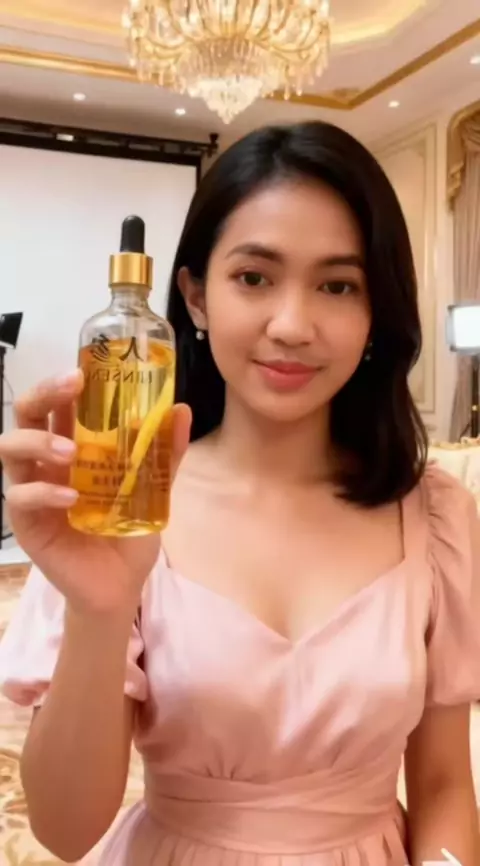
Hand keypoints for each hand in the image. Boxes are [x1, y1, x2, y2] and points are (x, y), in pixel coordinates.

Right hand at [0, 370, 190, 616]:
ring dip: (39, 441)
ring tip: (70, 452)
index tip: (84, 369)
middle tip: (70, 387)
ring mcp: (34, 490)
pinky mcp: (27, 523)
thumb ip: (164, 454)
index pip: (59, 406)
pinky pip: (20, 497)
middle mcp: (48, 462)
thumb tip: (181, 410)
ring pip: (11, 449)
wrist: (120, 585)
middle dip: (43, 394)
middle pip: (26, 416)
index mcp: (74, 447)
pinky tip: (71, 499)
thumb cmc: (129, 532)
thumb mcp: (153, 490)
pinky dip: (43, 492)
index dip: (64, 383)